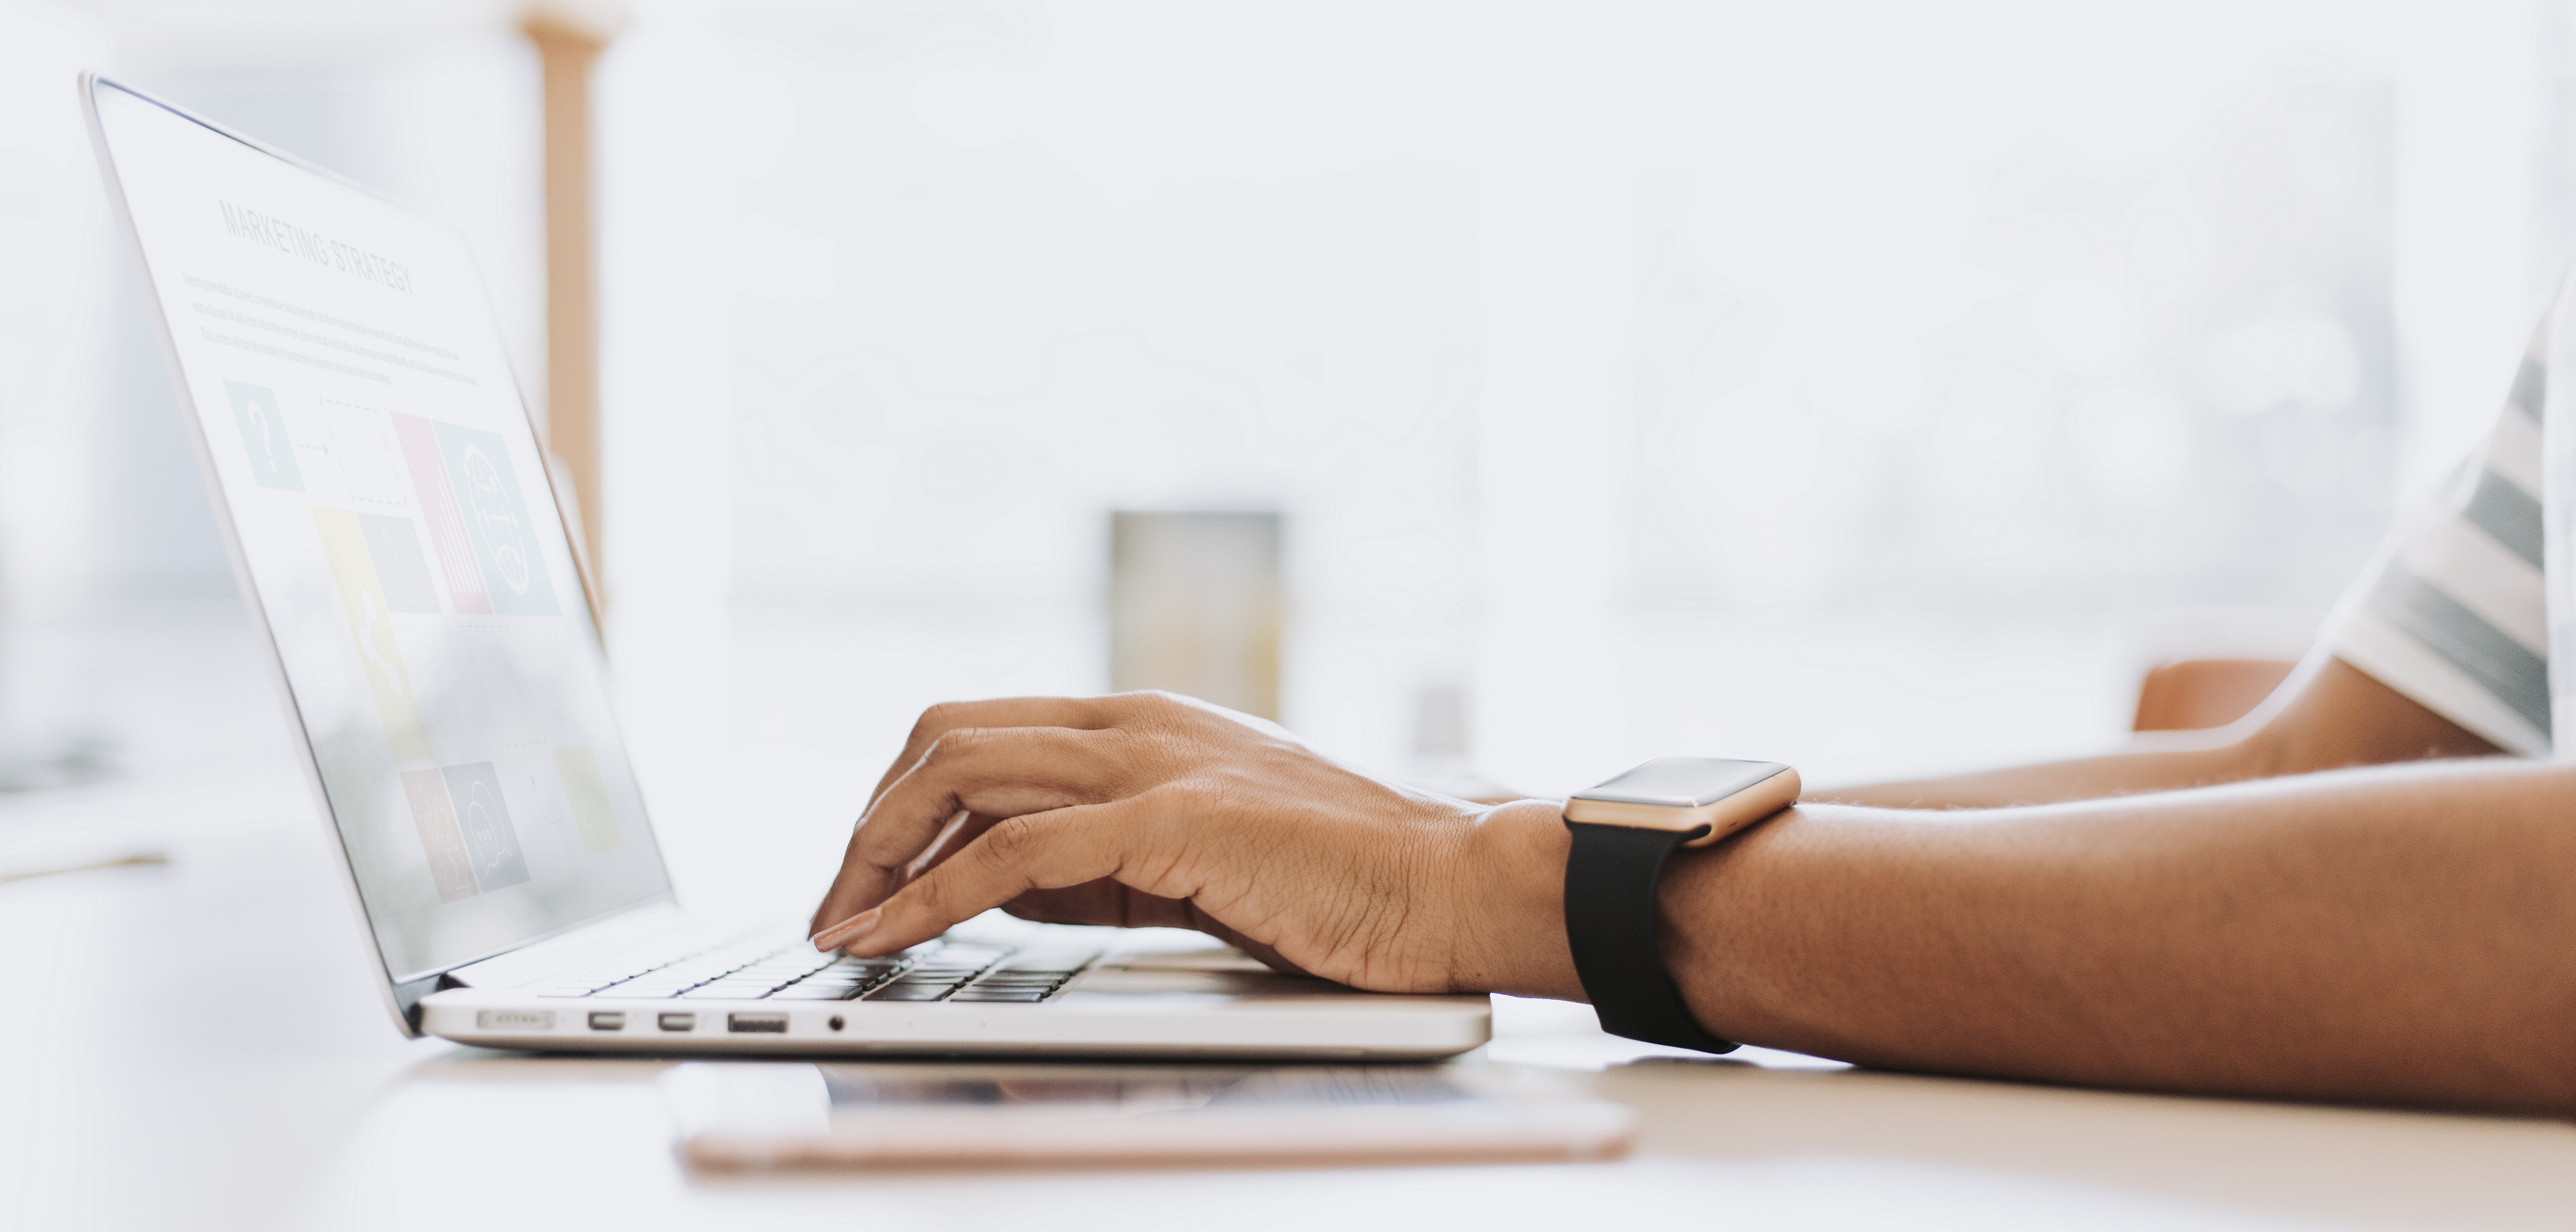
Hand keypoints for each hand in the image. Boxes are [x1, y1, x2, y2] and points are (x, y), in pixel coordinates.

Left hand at [806, 692, 1579, 996]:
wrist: (1449, 884)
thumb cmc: (1341, 881)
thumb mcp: (1196, 855)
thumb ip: (1099, 857)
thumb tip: (1000, 884)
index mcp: (1141, 721)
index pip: (976, 731)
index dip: (899, 801)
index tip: (863, 876)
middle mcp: (1134, 722)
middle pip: (944, 737)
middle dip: (868, 824)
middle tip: (835, 907)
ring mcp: (1152, 763)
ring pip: (960, 776)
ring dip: (878, 857)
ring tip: (843, 929)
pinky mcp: (1170, 823)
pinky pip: (1012, 854)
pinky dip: (932, 898)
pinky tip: (896, 938)